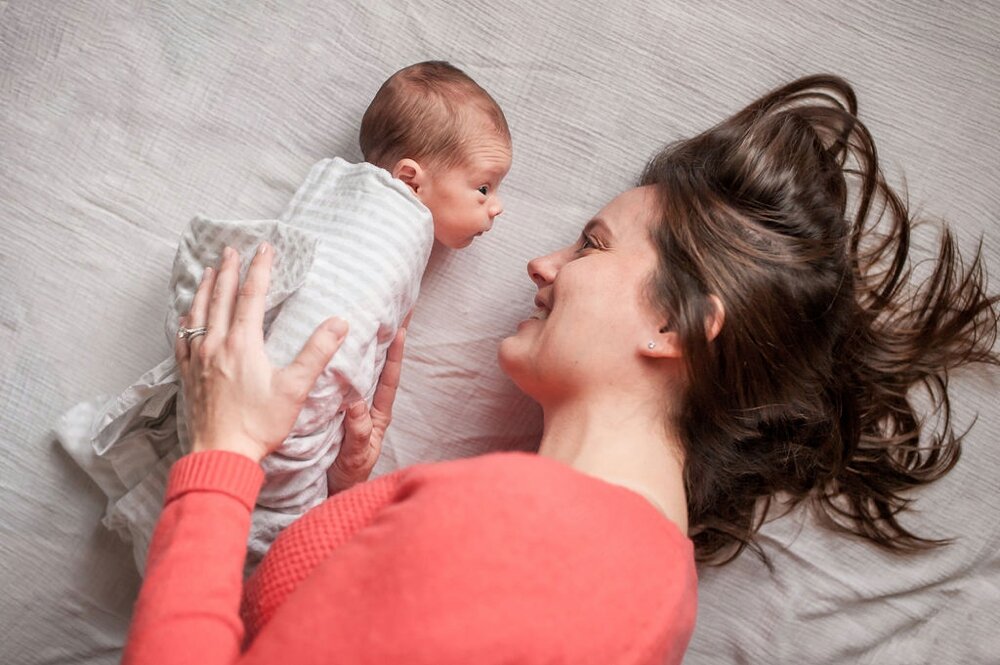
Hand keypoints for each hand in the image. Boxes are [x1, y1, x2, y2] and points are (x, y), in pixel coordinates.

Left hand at [176, 244, 348, 462]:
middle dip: (229, 271)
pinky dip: (187, 321)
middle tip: (232, 250)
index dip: (260, 269)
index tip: (265, 248)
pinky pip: (184, 339)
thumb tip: (339, 323)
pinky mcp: (189, 376)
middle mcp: (216, 345)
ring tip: (209, 272)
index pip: (253, 295)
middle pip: (222, 298)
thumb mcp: (295, 388)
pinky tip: (188, 317)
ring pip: (198, 314)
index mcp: (243, 343)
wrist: (221, 455)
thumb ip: (317, 352)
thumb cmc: (259, 424)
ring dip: (205, 290)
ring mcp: (198, 360)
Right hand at [327, 323, 406, 493]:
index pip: (389, 378)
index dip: (396, 353)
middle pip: (380, 365)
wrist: (331, 490)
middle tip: (391, 307)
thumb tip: (357, 402)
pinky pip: (343, 379)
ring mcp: (354, 405)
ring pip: (362, 369)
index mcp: (378, 414)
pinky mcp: (337, 407)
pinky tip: (338, 342)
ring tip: (367, 315)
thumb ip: (358, 432)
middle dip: (386, 338)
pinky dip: (344, 359)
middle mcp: (368, 405)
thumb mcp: (355, 456)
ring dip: (366, 344)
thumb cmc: (348, 475)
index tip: (402, 327)